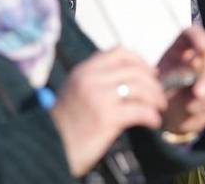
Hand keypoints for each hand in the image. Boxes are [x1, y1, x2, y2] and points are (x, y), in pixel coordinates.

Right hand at [50, 48, 166, 176]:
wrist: (45, 150)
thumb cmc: (62, 125)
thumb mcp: (73, 92)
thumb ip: (96, 80)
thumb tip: (130, 76)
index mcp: (83, 70)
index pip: (119, 52)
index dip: (140, 60)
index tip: (151, 72)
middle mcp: (91, 79)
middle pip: (136, 71)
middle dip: (153, 83)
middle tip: (159, 95)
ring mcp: (99, 97)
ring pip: (141, 88)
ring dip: (156, 99)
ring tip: (158, 108)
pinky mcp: (107, 118)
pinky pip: (140, 111)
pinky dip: (152, 116)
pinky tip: (154, 122)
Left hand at [157, 26, 204, 135]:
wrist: (167, 118)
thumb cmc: (160, 96)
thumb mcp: (161, 84)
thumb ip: (176, 74)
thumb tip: (196, 66)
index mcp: (181, 48)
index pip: (194, 34)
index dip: (201, 38)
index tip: (203, 49)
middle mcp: (199, 54)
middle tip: (198, 93)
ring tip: (189, 107)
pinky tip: (195, 108)